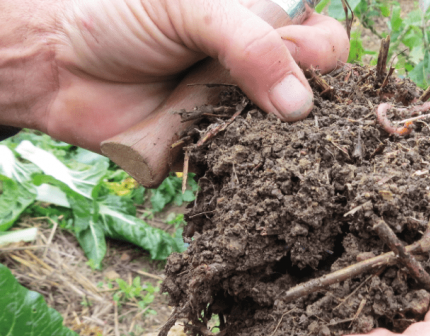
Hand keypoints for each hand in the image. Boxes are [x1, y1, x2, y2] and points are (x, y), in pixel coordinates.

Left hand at [4, 0, 347, 151]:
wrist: (58, 68)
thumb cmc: (119, 18)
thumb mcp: (188, 7)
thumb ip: (249, 43)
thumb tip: (299, 104)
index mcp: (260, 26)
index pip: (321, 43)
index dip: (320, 57)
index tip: (300, 63)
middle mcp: (257, 72)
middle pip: (313, 96)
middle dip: (310, 110)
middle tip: (283, 112)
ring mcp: (239, 115)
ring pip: (287, 141)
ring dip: (283, 147)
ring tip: (266, 142)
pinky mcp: (216, 151)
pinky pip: (248, 168)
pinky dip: (251, 174)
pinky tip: (251, 173)